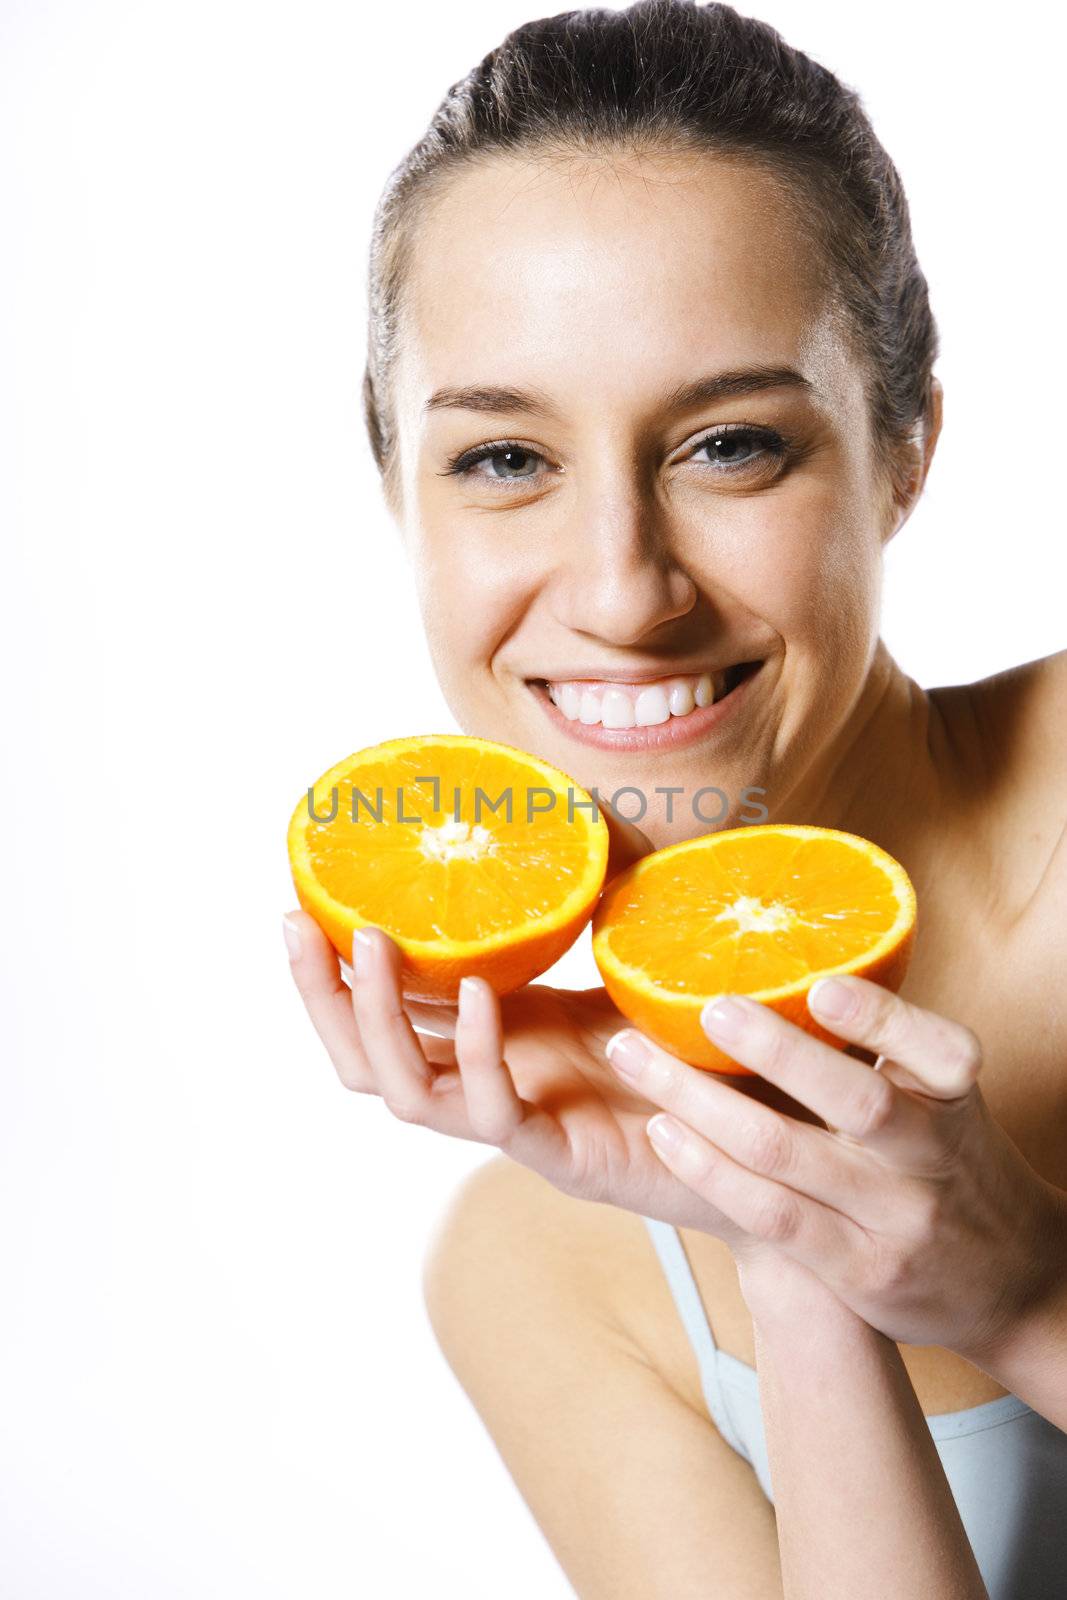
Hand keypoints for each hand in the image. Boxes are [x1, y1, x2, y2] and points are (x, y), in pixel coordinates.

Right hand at [282, 806, 829, 1231]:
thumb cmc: (697, 1054)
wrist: (772, 1152)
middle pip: (365, 1058)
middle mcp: (488, 1084)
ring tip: (373, 945)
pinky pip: (496, 1111)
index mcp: (494, 1041)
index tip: (303, 902)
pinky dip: (476, 1052)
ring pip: (407, 1090)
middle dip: (319, 994)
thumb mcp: (623, 970)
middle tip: (295, 923)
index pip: (386, 1014)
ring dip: (375, 1019)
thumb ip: (583, 926)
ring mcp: (518, 1125)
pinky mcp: (563, 1157)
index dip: (333, 970)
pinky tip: (479, 993)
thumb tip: (555, 836)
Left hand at [604, 974, 1064, 1361]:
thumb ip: (881, 1041)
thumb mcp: (937, 1094)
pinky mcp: (856, 1268)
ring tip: (634, 1054)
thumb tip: (785, 958)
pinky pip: (768, 1212)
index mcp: (954, 1096)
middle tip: (709, 1006)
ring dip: (700, 1102)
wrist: (1002, 1278)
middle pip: (856, 1101)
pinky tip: (663, 1131)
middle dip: (777, 1052)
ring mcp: (893, 1219)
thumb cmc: (941, 1156)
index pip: (939, 1050)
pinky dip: (708, 1168)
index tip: (821, 985)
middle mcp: (931, 1156)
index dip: (880, 1017)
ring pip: (786, 1154)